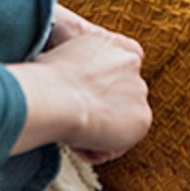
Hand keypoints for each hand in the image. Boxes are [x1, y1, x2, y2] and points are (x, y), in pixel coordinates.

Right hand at [31, 12, 149, 162]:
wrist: (57, 97)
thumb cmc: (46, 78)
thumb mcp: (62, 56)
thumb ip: (76, 65)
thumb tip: (63, 77)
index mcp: (113, 43)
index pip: (122, 61)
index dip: (108, 82)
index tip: (91, 95)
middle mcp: (131, 62)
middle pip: (123, 92)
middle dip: (105, 108)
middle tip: (79, 120)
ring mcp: (139, 89)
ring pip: (123, 117)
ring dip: (104, 129)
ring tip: (76, 135)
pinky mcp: (143, 117)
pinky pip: (124, 139)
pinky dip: (106, 147)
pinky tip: (84, 146)